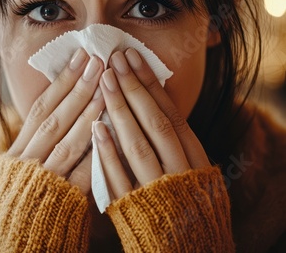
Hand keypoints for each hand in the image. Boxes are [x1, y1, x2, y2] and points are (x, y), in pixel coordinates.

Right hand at [7, 48, 104, 193]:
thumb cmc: (24, 203)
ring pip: (68, 140)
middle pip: (54, 118)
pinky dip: (97, 149)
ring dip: (89, 112)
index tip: (79, 57)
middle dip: (77, 87)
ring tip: (107, 86)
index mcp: (17, 151)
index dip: (61, 82)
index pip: (40, 108)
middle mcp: (27, 162)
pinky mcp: (62, 200)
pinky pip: (82, 171)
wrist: (20, 242)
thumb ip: (38, 141)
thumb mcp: (23, 169)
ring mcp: (44, 180)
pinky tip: (111, 129)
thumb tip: (60, 106)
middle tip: (97, 59)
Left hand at [94, 48, 209, 198]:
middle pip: (154, 123)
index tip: (133, 58)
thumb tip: (153, 99)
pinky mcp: (135, 209)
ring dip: (119, 112)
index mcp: (195, 158)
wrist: (189, 249)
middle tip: (113, 58)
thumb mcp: (192, 168)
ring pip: (138, 146)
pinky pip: (121, 179)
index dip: (150, 84)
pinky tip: (96, 128)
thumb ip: (176, 139)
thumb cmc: (188, 202)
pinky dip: (108, 154)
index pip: (170, 113)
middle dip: (132, 89)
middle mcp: (179, 172)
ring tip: (104, 81)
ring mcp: (157, 190)